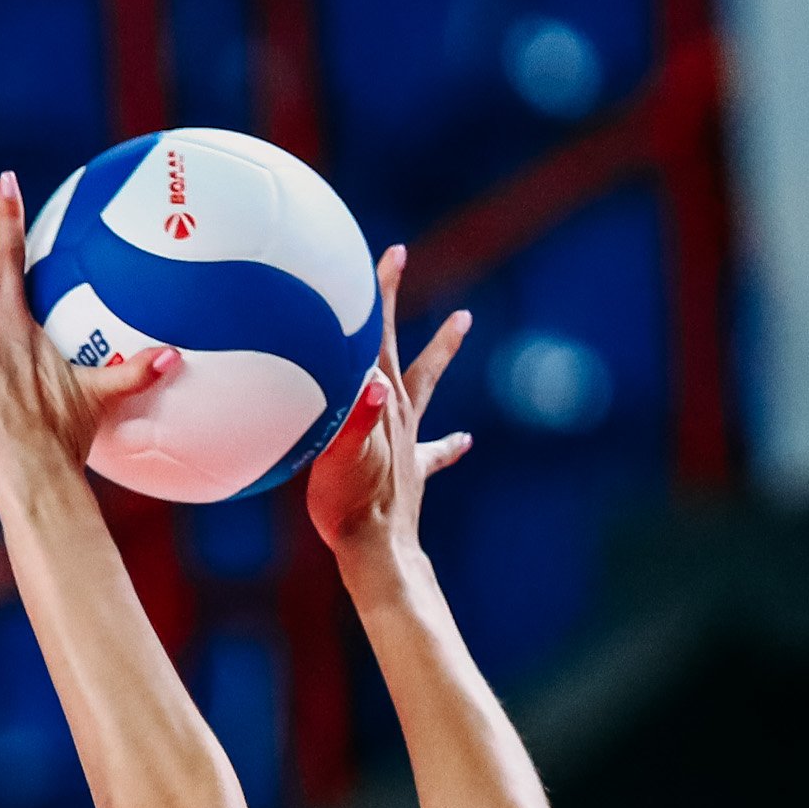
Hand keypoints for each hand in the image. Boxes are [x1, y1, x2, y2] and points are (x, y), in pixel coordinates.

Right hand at [306, 244, 472, 564]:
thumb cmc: (351, 506)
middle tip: (397, 257)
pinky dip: (450, 443)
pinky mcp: (413, 471)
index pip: (379, 337)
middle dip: (391, 301)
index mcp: (382, 405)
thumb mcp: (342, 460)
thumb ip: (355, 421)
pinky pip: (436, 451)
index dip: (382, 296)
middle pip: (399, 345)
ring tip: (463, 321)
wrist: (376, 554)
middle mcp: (398, 414)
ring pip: (425, 383)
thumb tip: (373, 382)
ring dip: (441, 350)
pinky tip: (466, 439)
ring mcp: (409, 442)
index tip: (391, 252)